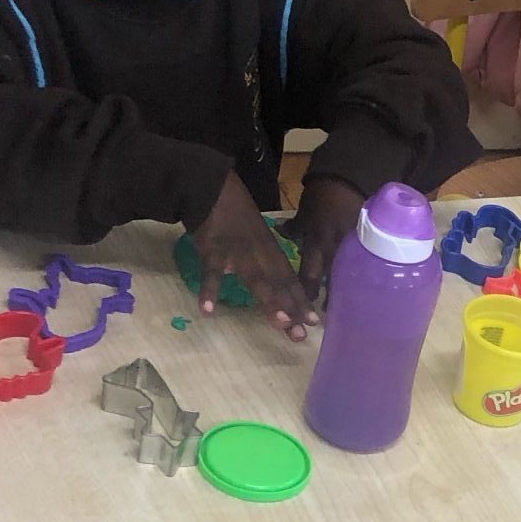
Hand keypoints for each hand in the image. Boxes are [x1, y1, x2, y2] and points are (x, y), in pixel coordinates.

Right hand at [194, 172, 314, 334]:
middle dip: (291, 309)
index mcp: (270, 250)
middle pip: (277, 284)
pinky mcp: (211, 250)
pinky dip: (209, 290)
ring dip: (268, 300)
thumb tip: (277, 281)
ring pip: (255, 278)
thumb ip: (267, 257)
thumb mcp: (259, 233)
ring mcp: (236, 252)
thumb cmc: (235, 212)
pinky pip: (210, 272)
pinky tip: (207, 310)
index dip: (301, 300)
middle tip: (301, 334)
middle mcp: (259, 253)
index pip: (289, 279)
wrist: (210, 187)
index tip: (313, 322)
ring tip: (280, 322)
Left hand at [292, 175, 363, 302]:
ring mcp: (354, 247)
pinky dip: (366, 277)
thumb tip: (280, 233)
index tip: (304, 308)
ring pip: (351, 276)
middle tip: (329, 315)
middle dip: (330, 298)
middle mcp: (334, 249)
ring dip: (349, 292)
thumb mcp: (305, 211)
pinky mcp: (370, 243)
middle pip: (331, 280)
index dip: (307, 292)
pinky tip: (370, 289)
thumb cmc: (323, 195)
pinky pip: (367, 265)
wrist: (349, 178)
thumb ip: (295, 227)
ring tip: (351, 309)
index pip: (309, 274)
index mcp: (316, 242)